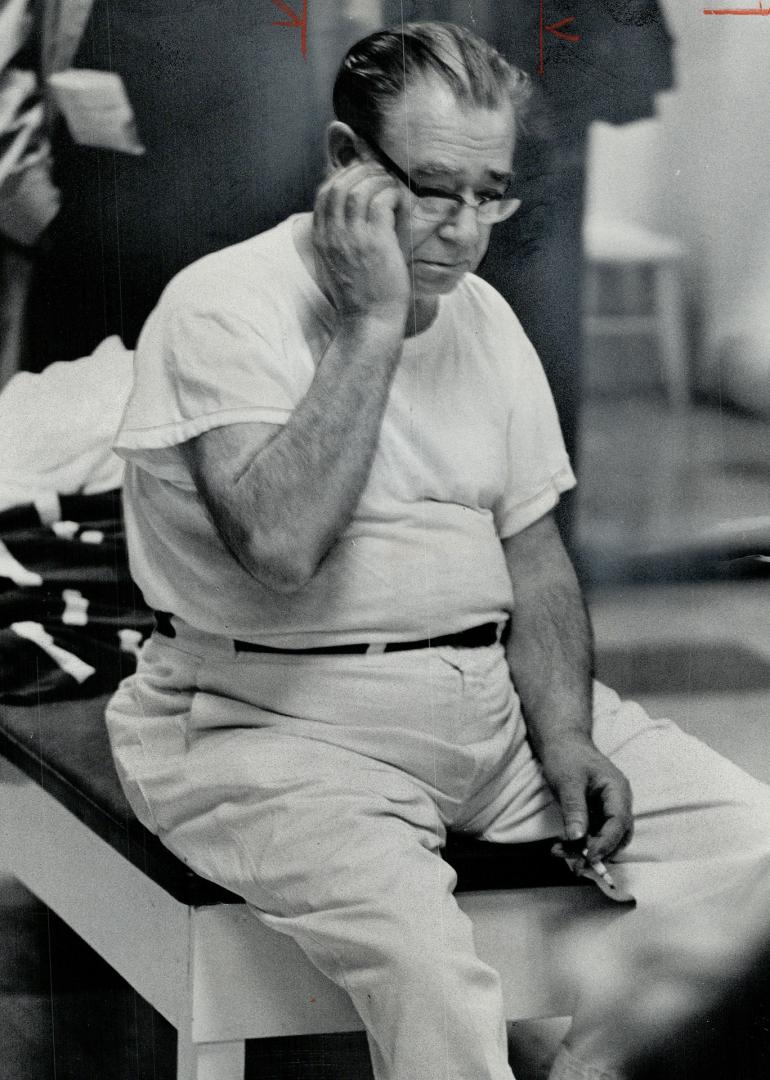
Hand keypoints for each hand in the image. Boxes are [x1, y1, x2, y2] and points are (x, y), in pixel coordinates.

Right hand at [312, 161, 410, 323]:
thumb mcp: (339, 262)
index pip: (325, 193)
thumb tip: (353, 211)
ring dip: (379, 181)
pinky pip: (381, 201)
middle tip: (380, 175)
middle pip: (340, 185)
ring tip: (391, 188)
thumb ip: (340, 236)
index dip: (344, 176)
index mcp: (321, 238)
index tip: (361, 176)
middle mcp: (333, 235)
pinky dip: (392, 195)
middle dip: (362, 172)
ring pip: (360, 189)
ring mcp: (353, 238)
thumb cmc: (361, 293)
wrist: (369, 320)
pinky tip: (400, 203)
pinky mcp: (375, 242)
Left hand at [539, 734, 632, 861]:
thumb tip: (577, 838)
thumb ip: (575, 809)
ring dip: (585, 850)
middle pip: (616, 837)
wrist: (561, 742)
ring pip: (604, 839)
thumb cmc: (567, 756)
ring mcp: (608, 809)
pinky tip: (562, 846)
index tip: (588, 858)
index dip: (605, 844)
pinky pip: (593, 834)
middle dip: (597, 853)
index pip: (619, 824)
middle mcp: (618, 802)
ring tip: (560, 852)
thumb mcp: (568, 781)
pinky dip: (579, 843)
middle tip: (574, 864)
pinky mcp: (596, 814)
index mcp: (618, 791)